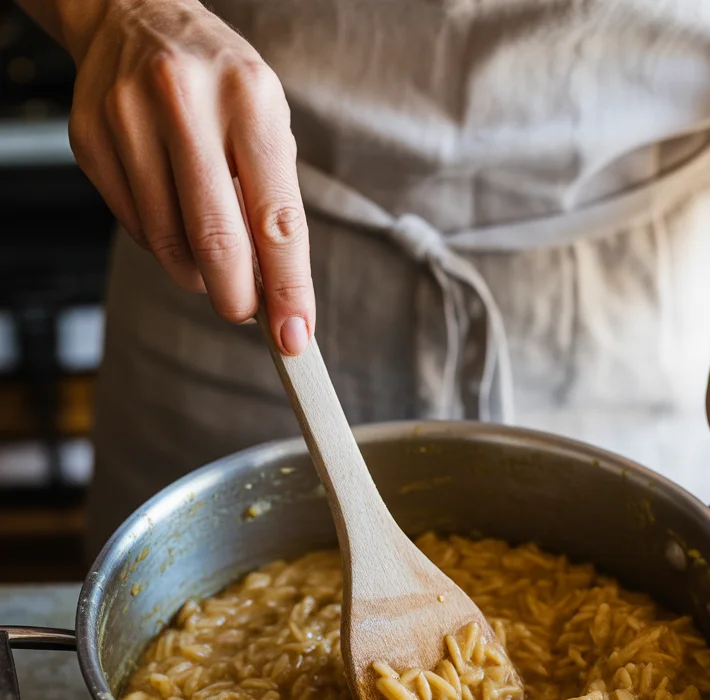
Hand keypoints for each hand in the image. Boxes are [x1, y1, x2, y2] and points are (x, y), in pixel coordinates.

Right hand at [66, 0, 312, 353]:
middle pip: (216, 240)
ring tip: (213, 258)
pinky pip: (136, 228)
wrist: (134, 16)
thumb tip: (280, 295)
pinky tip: (174, 216)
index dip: (287, 288)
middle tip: (245, 312)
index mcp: (250, 98)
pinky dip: (163, 244)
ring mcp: (128, 118)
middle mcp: (186, 101)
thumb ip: (274, 207)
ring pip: (169, 244)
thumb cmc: (218, 84)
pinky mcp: (91, 139)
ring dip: (198, 273)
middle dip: (236, 297)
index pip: (276, 219)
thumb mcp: (267, 125)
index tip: (294, 334)